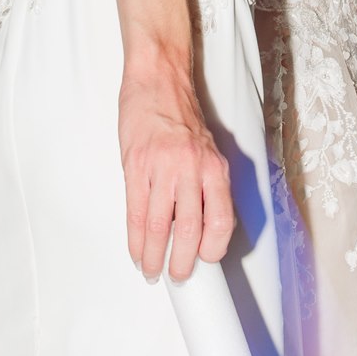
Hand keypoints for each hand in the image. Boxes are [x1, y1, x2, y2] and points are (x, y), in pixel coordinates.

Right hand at [118, 58, 233, 283]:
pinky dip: (135, 239)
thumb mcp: (205, 148)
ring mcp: (162, 167)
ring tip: (153, 270)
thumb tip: (201, 227)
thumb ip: (206, 183)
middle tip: (178, 275)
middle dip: (183, 262)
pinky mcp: (136, 166)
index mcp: (214, 166)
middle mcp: (191, 168)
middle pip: (190, 230)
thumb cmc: (180, 115)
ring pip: (159, 226)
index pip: (221, 220)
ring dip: (154, 257)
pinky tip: (136, 251)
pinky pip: (136, 212)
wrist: (158, 79)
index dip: (213, 249)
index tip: (205, 262)